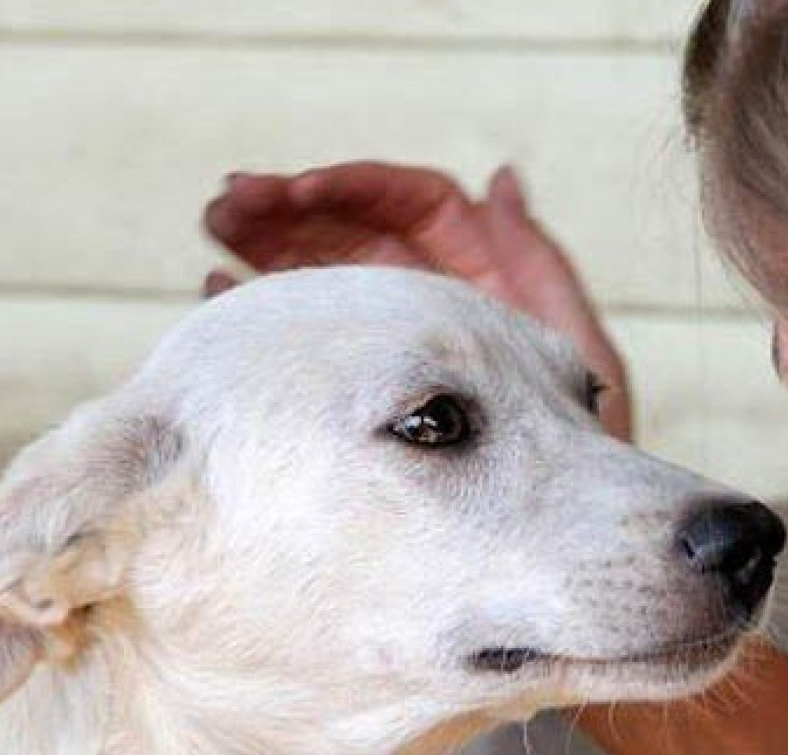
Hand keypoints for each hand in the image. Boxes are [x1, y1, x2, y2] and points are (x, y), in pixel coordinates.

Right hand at [203, 161, 630, 439]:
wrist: (546, 544)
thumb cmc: (573, 453)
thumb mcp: (567, 350)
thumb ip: (537, 268)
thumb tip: (503, 178)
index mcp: (475, 277)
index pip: (409, 209)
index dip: (356, 189)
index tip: (301, 191)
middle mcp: (424, 303)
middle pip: (352, 233)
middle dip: (292, 208)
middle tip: (229, 200)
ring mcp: (384, 346)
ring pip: (321, 274)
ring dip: (266, 242)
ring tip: (214, 223)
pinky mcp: (352, 390)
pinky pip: (305, 334)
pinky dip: (266, 305)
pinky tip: (216, 287)